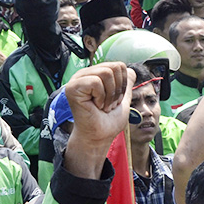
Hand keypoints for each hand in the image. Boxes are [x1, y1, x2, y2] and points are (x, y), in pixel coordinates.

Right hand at [64, 63, 134, 177]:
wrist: (99, 137)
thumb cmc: (107, 122)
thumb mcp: (122, 99)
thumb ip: (126, 84)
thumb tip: (131, 70)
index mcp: (94, 75)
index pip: (118, 66)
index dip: (122, 84)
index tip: (114, 100)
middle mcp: (84, 75)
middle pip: (114, 67)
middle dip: (117, 90)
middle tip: (108, 104)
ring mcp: (77, 80)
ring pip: (106, 73)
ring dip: (109, 95)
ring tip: (102, 106)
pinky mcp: (72, 88)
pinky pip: (96, 82)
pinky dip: (101, 97)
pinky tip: (95, 106)